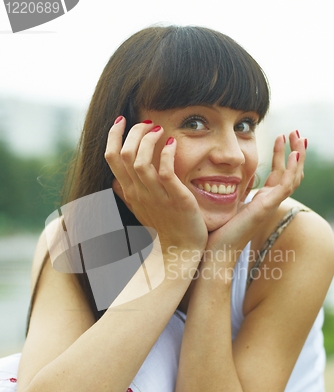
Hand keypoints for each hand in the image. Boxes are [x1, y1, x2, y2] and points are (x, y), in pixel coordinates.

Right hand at [104, 117, 207, 254]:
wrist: (179, 251)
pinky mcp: (176, 199)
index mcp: (129, 191)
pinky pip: (165, 172)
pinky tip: (172, 143)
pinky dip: (166, 153)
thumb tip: (113, 182)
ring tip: (159, 128)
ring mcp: (156, 197)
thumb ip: (125, 193)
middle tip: (147, 122)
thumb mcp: (139, 209)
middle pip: (123, 155)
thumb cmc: (162, 228)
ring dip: (148, 139)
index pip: (111, 158)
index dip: (113, 135)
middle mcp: (138, 192)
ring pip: (140, 161)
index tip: (121, 119)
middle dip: (133, 132)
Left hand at [206, 130, 305, 259]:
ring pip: (293, 177)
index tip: (281, 137)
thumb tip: (223, 177)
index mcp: (261, 201)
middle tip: (296, 132)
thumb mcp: (226, 204)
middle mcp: (269, 202)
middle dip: (296, 151)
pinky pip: (286, 186)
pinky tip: (294, 154)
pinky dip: (293, 170)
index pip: (278, 174)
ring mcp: (270, 205)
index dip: (282, 155)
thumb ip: (232, 191)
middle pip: (291, 174)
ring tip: (298, 135)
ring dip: (298, 155)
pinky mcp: (266, 207)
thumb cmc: (217, 231)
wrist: (215, 251)